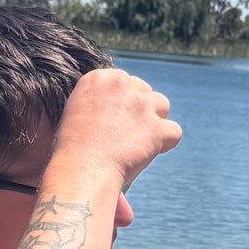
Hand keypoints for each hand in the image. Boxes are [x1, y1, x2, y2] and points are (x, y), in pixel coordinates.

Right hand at [50, 66, 180, 192]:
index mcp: (99, 78)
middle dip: (140, 109)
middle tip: (127, 134)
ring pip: (162, 105)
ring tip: (140, 141)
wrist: (82, 170)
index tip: (116, 120)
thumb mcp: (78, 111)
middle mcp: (122, 85)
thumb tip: (119, 110)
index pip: (124, 81)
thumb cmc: (73, 150)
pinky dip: (167, 143)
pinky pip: (174, 131)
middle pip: (144, 90)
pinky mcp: (156, 127)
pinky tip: (153, 152)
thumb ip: (100, 101)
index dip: (124, 102)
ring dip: (155, 121)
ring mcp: (141, 105)